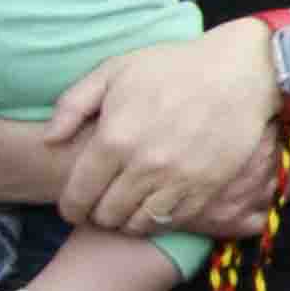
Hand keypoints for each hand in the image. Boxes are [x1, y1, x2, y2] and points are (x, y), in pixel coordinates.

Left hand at [50, 27, 289, 236]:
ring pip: (139, 224)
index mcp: (114, 139)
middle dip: (97, 215)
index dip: (70, 207)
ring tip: (127, 209)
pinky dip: (159, 221)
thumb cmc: (173, 67)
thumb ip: (72, 105)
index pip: (78, 194)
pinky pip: (174, 221)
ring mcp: (179, 179)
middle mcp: (144, 166)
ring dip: (127, 221)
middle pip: (106, 215)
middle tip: (100, 206)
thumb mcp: (113, 71)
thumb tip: (48, 139)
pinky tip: (156, 206)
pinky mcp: (208, 186)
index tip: (72, 207)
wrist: (240, 72)